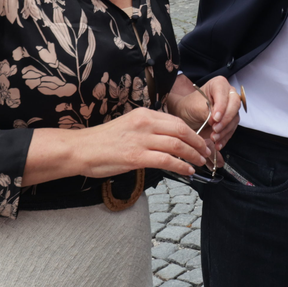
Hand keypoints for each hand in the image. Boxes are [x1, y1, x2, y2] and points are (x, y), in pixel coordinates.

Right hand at [65, 107, 211, 177]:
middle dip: (198, 143)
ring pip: (177, 145)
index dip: (193, 133)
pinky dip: (181, 166)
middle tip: (206, 152)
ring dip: (193, 155)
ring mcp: (141, 140)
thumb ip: (148, 130)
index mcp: (143, 114)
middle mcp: (144, 124)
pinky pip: (166, 161)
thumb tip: (168, 141)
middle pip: (181, 131)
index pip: (176, 121)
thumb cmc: (102, 141)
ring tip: (200, 162)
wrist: (81, 149)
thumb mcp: (129, 126)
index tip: (201, 141)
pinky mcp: (136, 157)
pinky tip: (188, 171)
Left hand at [166, 75, 242, 159]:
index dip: (222, 106)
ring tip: (213, 138)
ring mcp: (231, 108)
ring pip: (234, 119)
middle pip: (235, 105)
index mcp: (219, 84)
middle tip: (215, 129)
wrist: (187, 116)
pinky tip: (218, 144)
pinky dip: (225, 138)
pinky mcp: (231, 121)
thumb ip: (207, 112)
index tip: (215, 118)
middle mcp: (228, 94)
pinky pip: (232, 129)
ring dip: (225, 131)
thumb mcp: (195, 107)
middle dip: (225, 119)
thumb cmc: (190, 107)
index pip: (225, 94)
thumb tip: (217, 121)